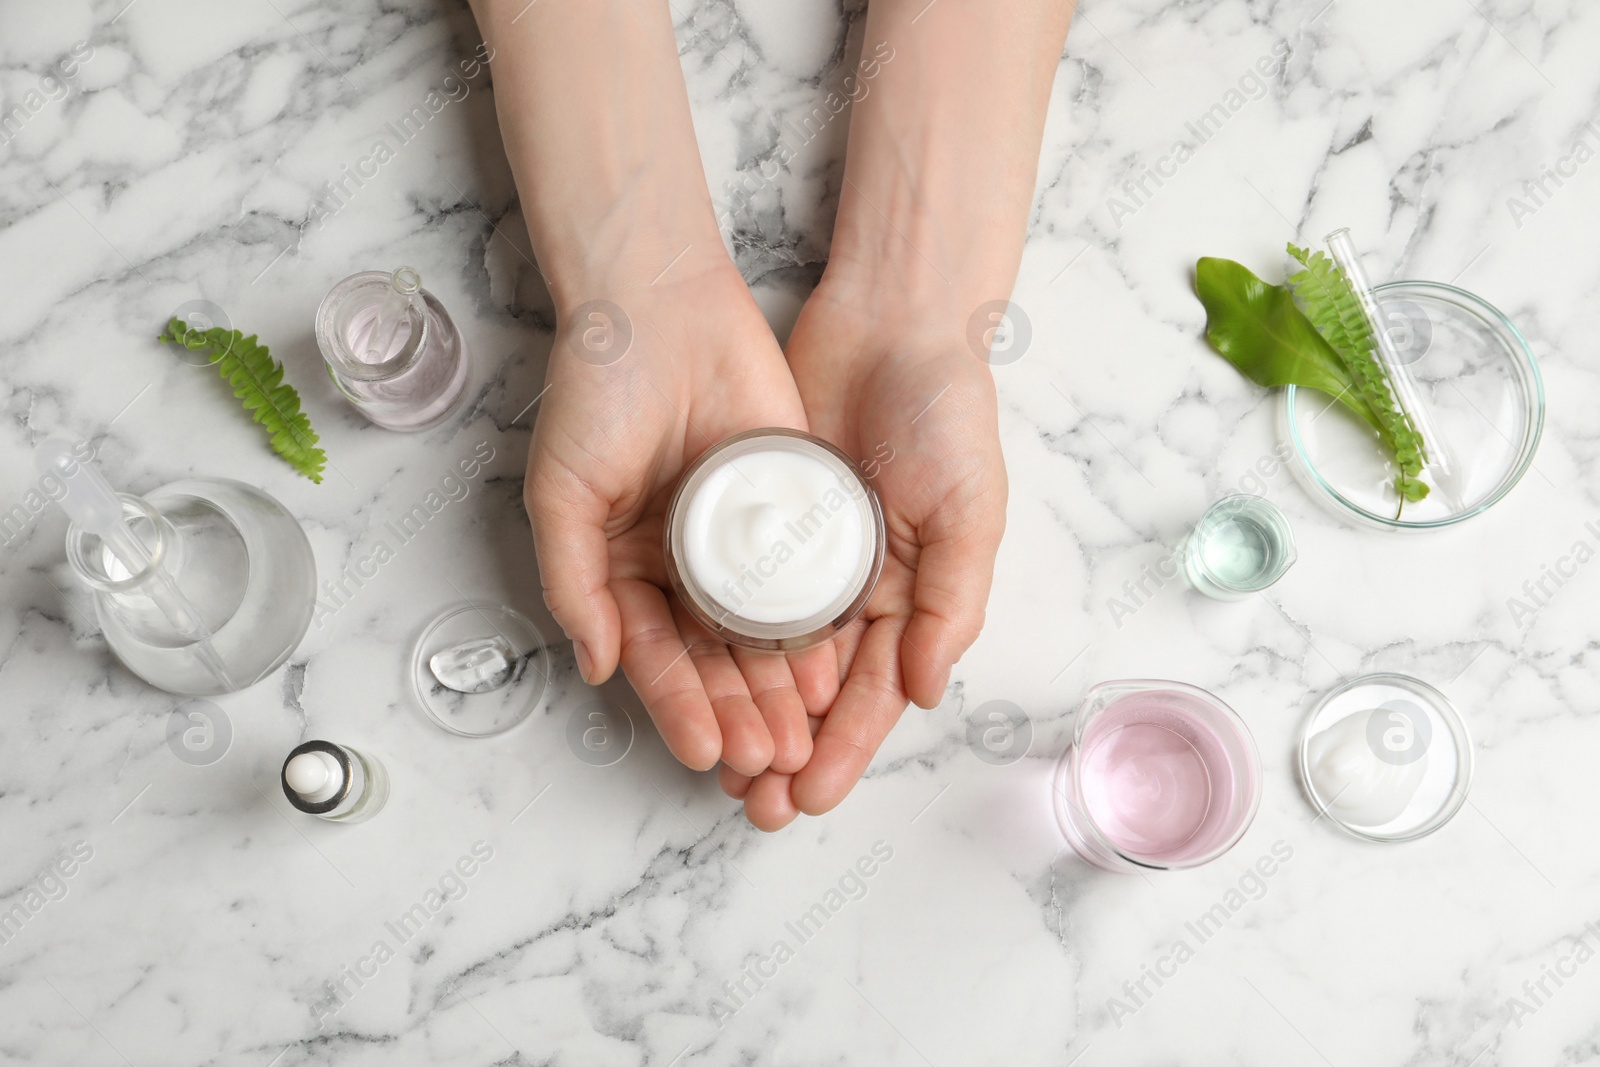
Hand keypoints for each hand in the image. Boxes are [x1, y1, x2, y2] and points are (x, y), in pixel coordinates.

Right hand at [527, 262, 836, 778]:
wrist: (661, 305)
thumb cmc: (598, 393)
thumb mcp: (562, 492)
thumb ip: (573, 582)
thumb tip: (595, 668)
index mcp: (625, 567)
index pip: (654, 655)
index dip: (678, 705)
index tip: (704, 750)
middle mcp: (683, 565)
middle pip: (713, 659)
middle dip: (738, 714)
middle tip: (765, 763)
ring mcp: (739, 540)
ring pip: (762, 634)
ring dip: (778, 690)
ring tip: (801, 738)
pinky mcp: (788, 508)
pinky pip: (804, 579)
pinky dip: (816, 628)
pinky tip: (830, 668)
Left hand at [719, 278, 1007, 827]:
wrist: (892, 323)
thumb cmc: (948, 414)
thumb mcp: (970, 510)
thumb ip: (951, 603)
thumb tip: (926, 693)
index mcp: (911, 596)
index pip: (874, 692)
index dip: (844, 748)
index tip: (808, 797)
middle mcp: (855, 589)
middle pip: (816, 691)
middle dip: (789, 750)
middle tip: (751, 803)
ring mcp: (802, 558)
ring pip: (768, 655)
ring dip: (746, 710)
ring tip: (715, 763)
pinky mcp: (757, 520)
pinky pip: (730, 590)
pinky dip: (714, 638)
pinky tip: (688, 676)